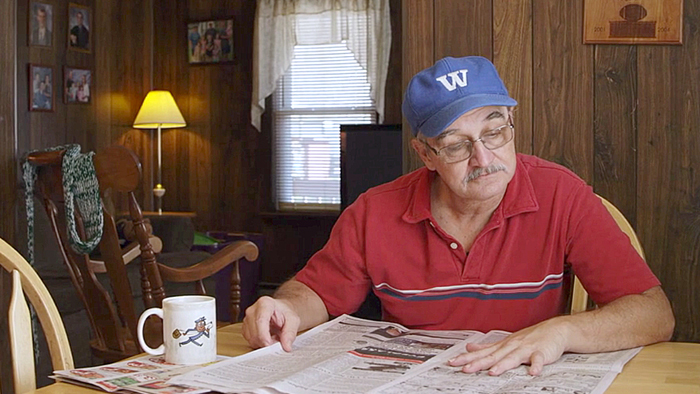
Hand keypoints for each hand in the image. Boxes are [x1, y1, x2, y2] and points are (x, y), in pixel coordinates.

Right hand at [242, 296, 300, 351]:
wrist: (281, 311)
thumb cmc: (285, 313)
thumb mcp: (293, 320)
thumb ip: (290, 333)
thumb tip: (286, 346)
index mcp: (265, 303)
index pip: (260, 321)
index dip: (264, 335)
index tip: (270, 345)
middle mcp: (253, 310)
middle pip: (255, 332)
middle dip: (267, 342)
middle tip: (278, 341)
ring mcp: (247, 319)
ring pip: (251, 339)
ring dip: (263, 343)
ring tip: (274, 337)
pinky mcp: (245, 328)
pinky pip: (250, 341)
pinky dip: (259, 343)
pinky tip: (268, 338)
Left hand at [448, 317, 571, 375]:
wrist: (555, 330)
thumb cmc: (530, 338)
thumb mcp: (506, 341)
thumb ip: (488, 347)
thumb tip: (470, 347)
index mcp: (502, 346)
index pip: (481, 353)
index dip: (467, 358)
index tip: (452, 362)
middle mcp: (511, 347)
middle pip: (493, 356)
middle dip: (478, 363)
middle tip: (465, 369)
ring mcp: (526, 349)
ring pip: (513, 358)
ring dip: (503, 365)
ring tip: (492, 372)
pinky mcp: (541, 353)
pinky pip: (538, 360)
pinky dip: (536, 366)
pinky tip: (532, 372)